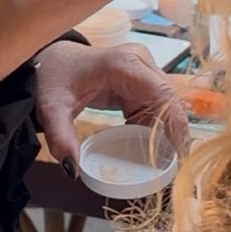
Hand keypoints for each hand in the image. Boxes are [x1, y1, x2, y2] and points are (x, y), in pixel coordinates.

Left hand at [35, 41, 188, 172]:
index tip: (178, 153)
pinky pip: (156, 107)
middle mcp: (139, 62)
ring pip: (166, 105)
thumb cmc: (53, 79)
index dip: (175, 123)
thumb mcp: (52, 109)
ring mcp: (143, 70)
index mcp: (123, 64)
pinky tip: (148, 147)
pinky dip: (154, 128)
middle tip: (170, 167)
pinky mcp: (141, 81)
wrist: (52, 62)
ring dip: (164, 133)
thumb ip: (61, 137)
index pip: (162, 93)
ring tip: (160, 162)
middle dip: (172, 133)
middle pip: (169, 101)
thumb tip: (72, 168)